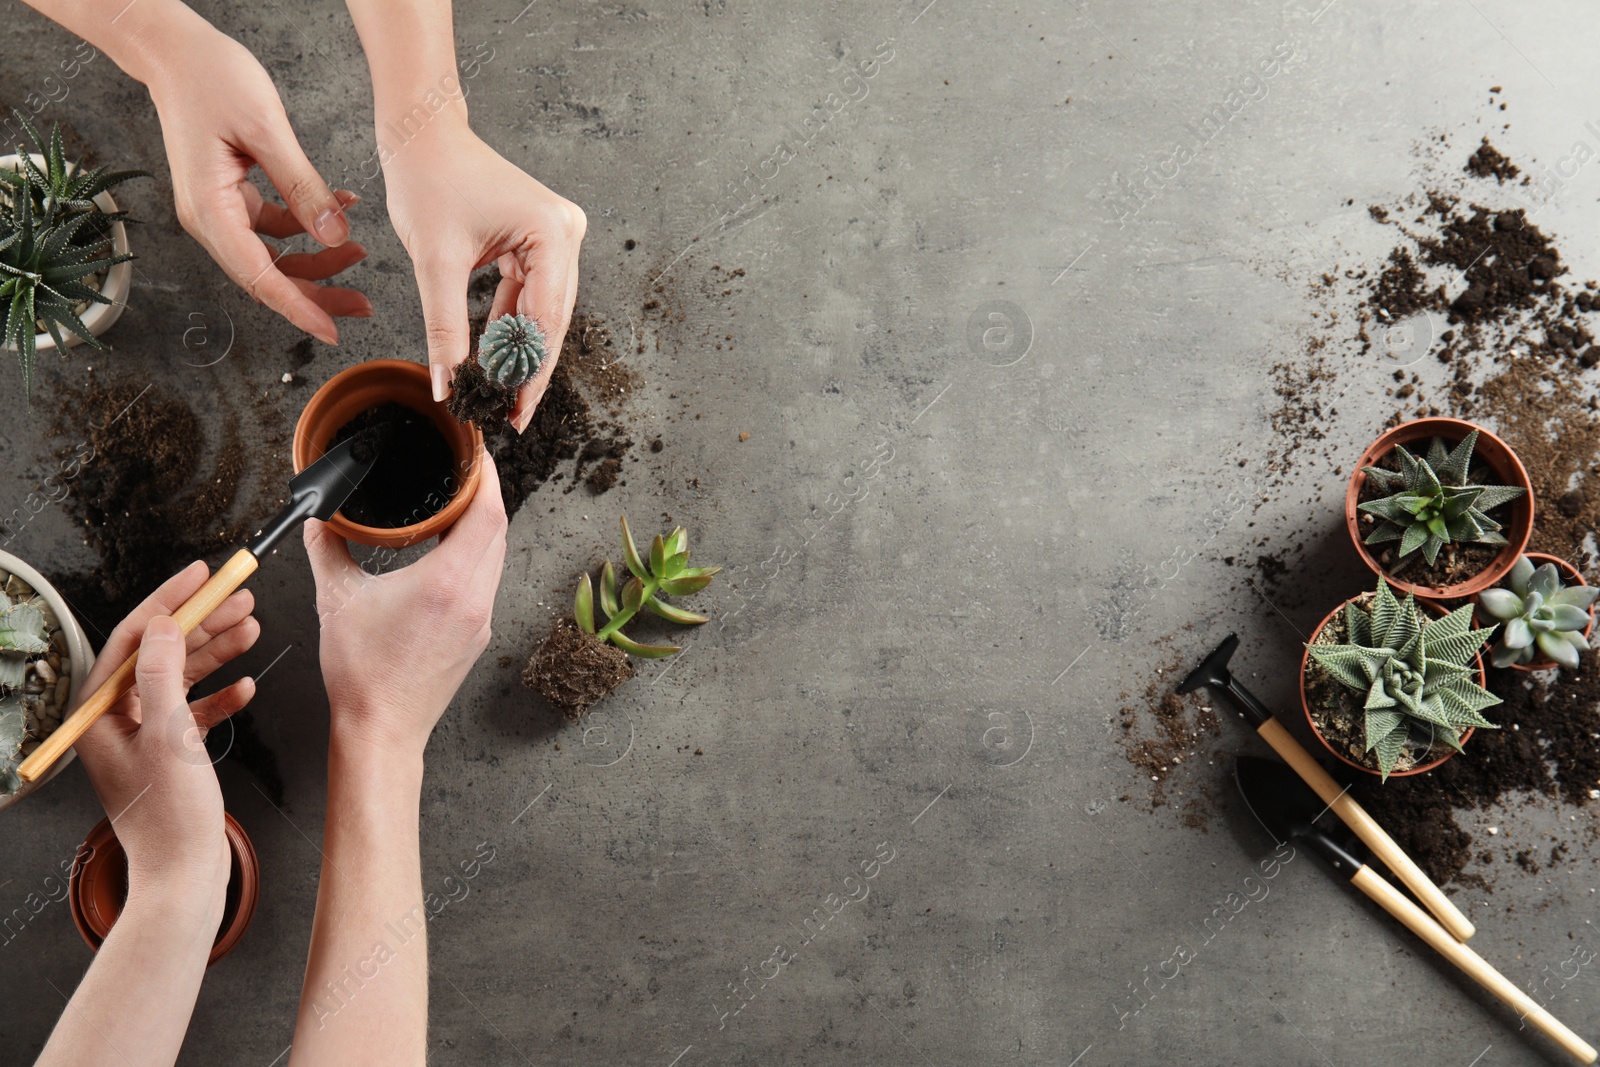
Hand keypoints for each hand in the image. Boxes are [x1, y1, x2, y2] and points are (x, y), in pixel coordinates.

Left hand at [73, 561, 259, 895]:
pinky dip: (222, 696)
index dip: (170, 601)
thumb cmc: (169, 820)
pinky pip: (196, 710)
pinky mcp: (171, 753)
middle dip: (202, 622)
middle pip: (161, 652)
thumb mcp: (167, 737)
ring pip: (182, 676)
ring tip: (252, 628)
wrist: (183, 877)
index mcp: (100, 714)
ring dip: (218, 652)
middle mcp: (118, 721)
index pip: (134, 638)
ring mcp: (145, 736)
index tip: (202, 575)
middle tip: (238, 597)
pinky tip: (245, 687)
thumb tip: (161, 624)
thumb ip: (161, 674)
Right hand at [143, 20, 371, 343]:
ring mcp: (219, 209)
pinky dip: (306, 225)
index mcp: (210, 209)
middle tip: (362, 305)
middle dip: (316, 293)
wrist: (175, 50)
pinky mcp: (230, 195)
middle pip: (267, 276)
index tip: (331, 331)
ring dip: (317, 260)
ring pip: (273, 256)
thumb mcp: (266, 130)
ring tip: (359, 253)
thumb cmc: (210, 78)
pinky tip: (340, 209)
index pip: (260, 278)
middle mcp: (210, 218)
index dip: (299, 308)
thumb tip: (335, 235)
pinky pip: (273, 226)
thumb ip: (303, 186)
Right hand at [303, 451, 507, 755]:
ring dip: (484, 527)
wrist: (382, 730)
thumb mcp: (336, 600)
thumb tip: (317, 520)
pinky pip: (488, 582)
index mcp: (447, 583)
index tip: (478, 453)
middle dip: (488, 494)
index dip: (487, 476)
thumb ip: (327, 550)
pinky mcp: (478, 636)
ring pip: (497, 557)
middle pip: (499, 530)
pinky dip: (478, 557)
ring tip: (460, 505)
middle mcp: (474, 599)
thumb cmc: (362, 674)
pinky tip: (453, 552)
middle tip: (468, 470)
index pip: (487, 512)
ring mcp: (481, 620)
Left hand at [382, 122, 585, 429]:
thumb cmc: (429, 178)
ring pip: (540, 314)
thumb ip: (445, 329)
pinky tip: (494, 357)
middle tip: (510, 415)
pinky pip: (528, 296)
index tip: (515, 413)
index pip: (545, 321)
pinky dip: (509, 326)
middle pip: (550, 322)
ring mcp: (556, 237)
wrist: (421, 135)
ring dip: (517, 352)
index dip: (529, 374)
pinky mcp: (538, 241)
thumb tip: (449, 384)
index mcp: (552, 233)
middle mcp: (565, 234)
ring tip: (499, 393)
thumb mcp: (435, 262)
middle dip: (526, 370)